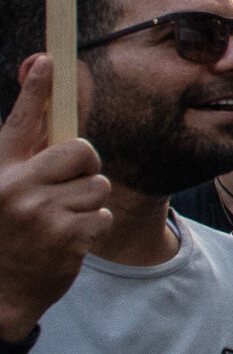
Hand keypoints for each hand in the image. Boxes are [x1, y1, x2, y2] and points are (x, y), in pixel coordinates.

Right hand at [0, 56, 113, 341]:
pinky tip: (67, 241)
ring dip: (86, 203)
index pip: (20, 123)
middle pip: (81, 150)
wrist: (2, 294)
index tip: (47, 59)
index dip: (35, 90)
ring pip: (97, 184)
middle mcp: (14, 187)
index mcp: (0, 171)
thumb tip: (35, 69)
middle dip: (83, 167)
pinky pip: (101, 213)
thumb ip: (26, 145)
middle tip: (63, 189)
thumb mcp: (8, 188)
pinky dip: (91, 227)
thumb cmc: (11, 230)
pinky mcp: (64, 235)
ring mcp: (39, 212)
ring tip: (58, 222)